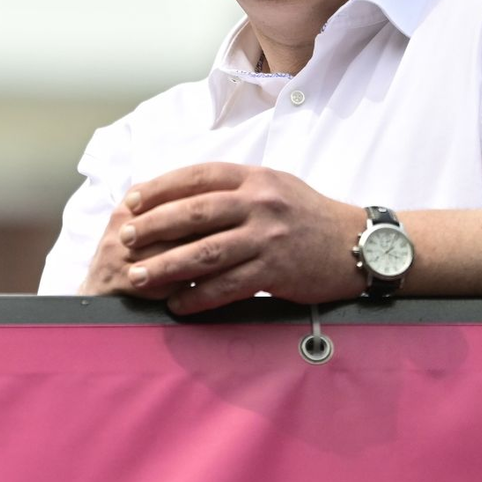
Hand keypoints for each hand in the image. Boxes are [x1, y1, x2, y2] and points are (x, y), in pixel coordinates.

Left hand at [86, 163, 367, 313]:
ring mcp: (268, 237)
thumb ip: (232, 189)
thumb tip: (178, 195)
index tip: (130, 202)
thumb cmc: (305, 216)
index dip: (159, 188)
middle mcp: (260, 203)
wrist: (358, 245)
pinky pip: (228, 286)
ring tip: (137, 276)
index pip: (197, 176)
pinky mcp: (276, 271)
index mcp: (254, 178)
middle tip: (124, 240)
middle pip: (194, 213)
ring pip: (205, 252)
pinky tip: (176, 305)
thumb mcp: (272, 187)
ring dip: (166, 266)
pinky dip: (197, 297)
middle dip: (153, 227)